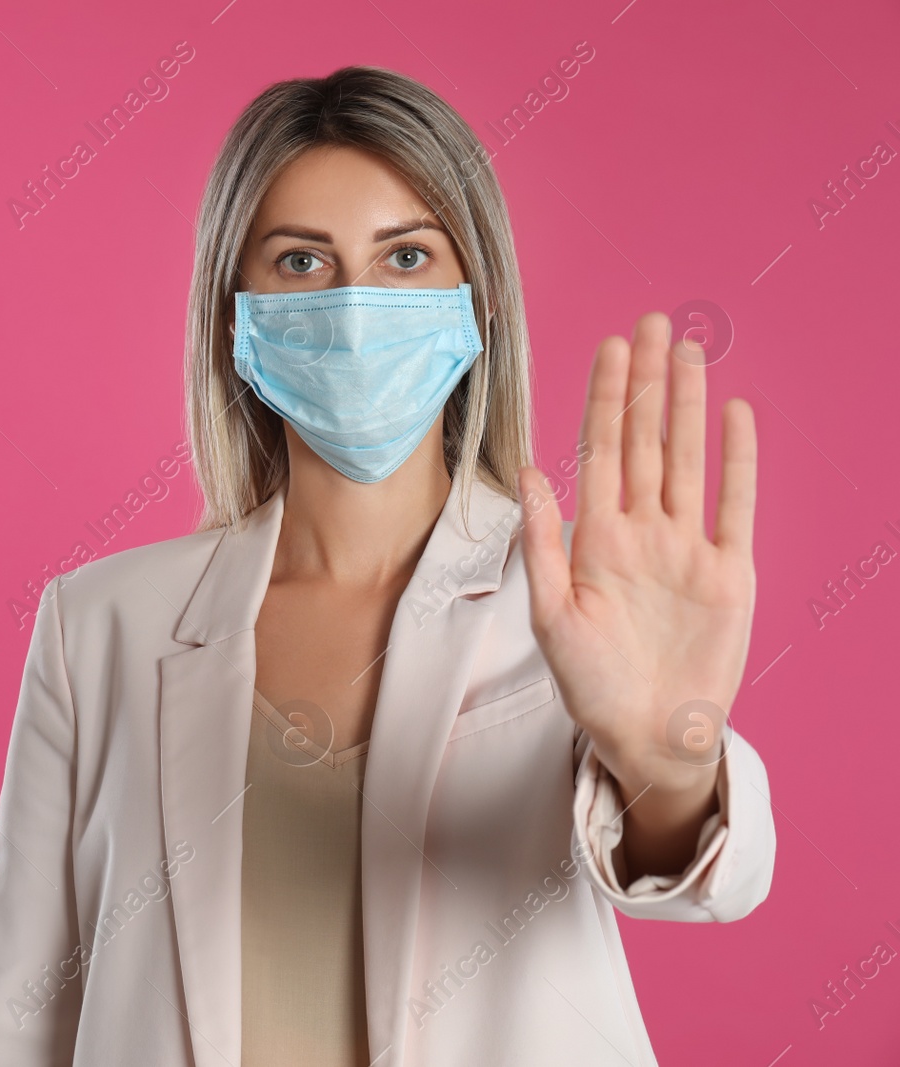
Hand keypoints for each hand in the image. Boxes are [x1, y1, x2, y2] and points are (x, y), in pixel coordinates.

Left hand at [517, 312, 756, 877]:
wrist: (647, 736)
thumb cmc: (590, 685)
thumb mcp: (552, 616)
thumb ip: (542, 543)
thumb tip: (530, 474)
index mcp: (594, 540)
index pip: (600, 452)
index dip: (604, 399)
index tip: (609, 348)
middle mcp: (640, 532)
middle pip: (645, 441)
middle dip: (646, 383)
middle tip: (650, 322)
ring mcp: (686, 549)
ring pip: (688, 461)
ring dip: (688, 406)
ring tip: (688, 352)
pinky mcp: (729, 574)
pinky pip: (734, 506)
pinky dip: (736, 461)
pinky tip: (733, 414)